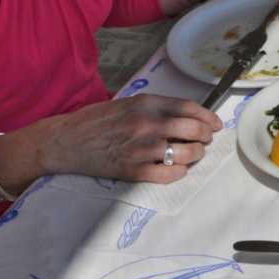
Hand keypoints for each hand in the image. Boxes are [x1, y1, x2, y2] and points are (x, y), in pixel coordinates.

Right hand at [36, 94, 222, 183]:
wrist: (64, 141)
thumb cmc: (96, 121)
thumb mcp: (128, 103)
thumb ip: (155, 107)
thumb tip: (187, 116)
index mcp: (146, 103)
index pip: (189, 108)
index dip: (207, 117)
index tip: (215, 124)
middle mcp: (147, 123)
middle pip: (194, 130)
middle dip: (206, 137)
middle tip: (205, 141)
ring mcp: (141, 148)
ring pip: (186, 153)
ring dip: (196, 156)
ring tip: (193, 156)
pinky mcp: (132, 170)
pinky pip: (169, 174)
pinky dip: (179, 173)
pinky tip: (177, 169)